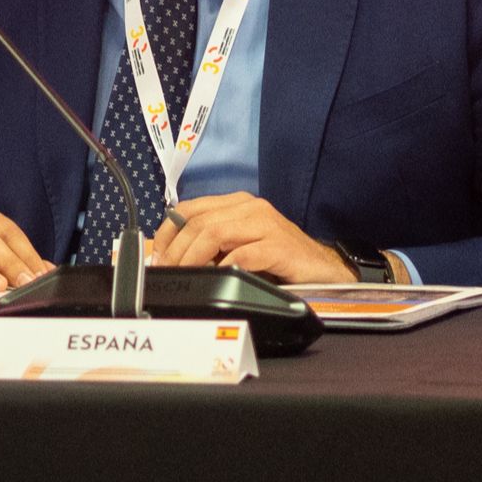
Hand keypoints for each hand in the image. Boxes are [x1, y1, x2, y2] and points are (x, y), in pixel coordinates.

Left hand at [146, 193, 348, 282]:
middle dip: (176, 250)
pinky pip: (243, 254)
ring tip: (186, 276)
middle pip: (199, 222)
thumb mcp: (240, 247)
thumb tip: (175, 260)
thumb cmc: (281, 261)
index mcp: (237, 204)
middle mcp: (250, 208)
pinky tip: (219, 277)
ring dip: (193, 258)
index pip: (190, 208)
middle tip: (167, 272)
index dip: (168, 232)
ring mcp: (266, 225)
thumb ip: (214, 246)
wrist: (324, 269)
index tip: (157, 256)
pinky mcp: (280, 246)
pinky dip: (225, 267)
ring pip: (215, 233)